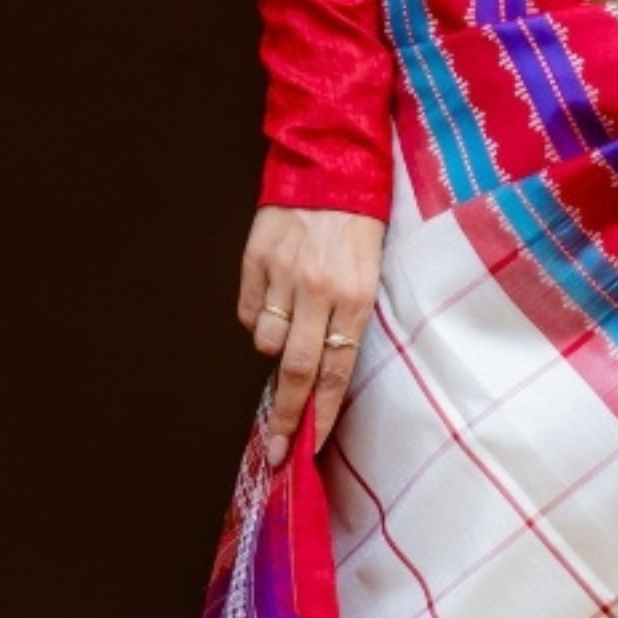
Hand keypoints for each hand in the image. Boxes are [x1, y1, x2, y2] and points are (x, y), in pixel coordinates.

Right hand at [238, 206, 384, 468]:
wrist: (330, 168)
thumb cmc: (358, 227)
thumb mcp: (370, 275)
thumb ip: (347, 323)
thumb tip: (319, 376)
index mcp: (356, 297)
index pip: (336, 371)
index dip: (320, 414)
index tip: (307, 448)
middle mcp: (319, 291)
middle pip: (296, 369)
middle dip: (286, 416)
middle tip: (275, 449)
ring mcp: (284, 275)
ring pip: (266, 341)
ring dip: (274, 347)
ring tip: (289, 323)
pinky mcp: (256, 260)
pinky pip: (248, 311)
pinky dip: (257, 317)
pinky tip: (273, 299)